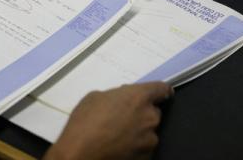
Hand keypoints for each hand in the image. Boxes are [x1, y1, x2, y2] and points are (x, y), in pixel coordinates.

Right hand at [45, 82, 172, 159]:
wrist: (80, 152)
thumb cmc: (85, 122)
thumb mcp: (95, 97)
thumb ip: (115, 96)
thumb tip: (120, 100)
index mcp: (139, 97)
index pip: (161, 89)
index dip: (159, 91)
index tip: (157, 94)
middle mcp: (149, 117)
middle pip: (154, 111)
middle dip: (142, 112)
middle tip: (123, 116)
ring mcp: (149, 139)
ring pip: (149, 131)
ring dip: (139, 130)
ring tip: (118, 134)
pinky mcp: (146, 156)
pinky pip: (143, 147)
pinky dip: (135, 146)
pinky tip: (118, 145)